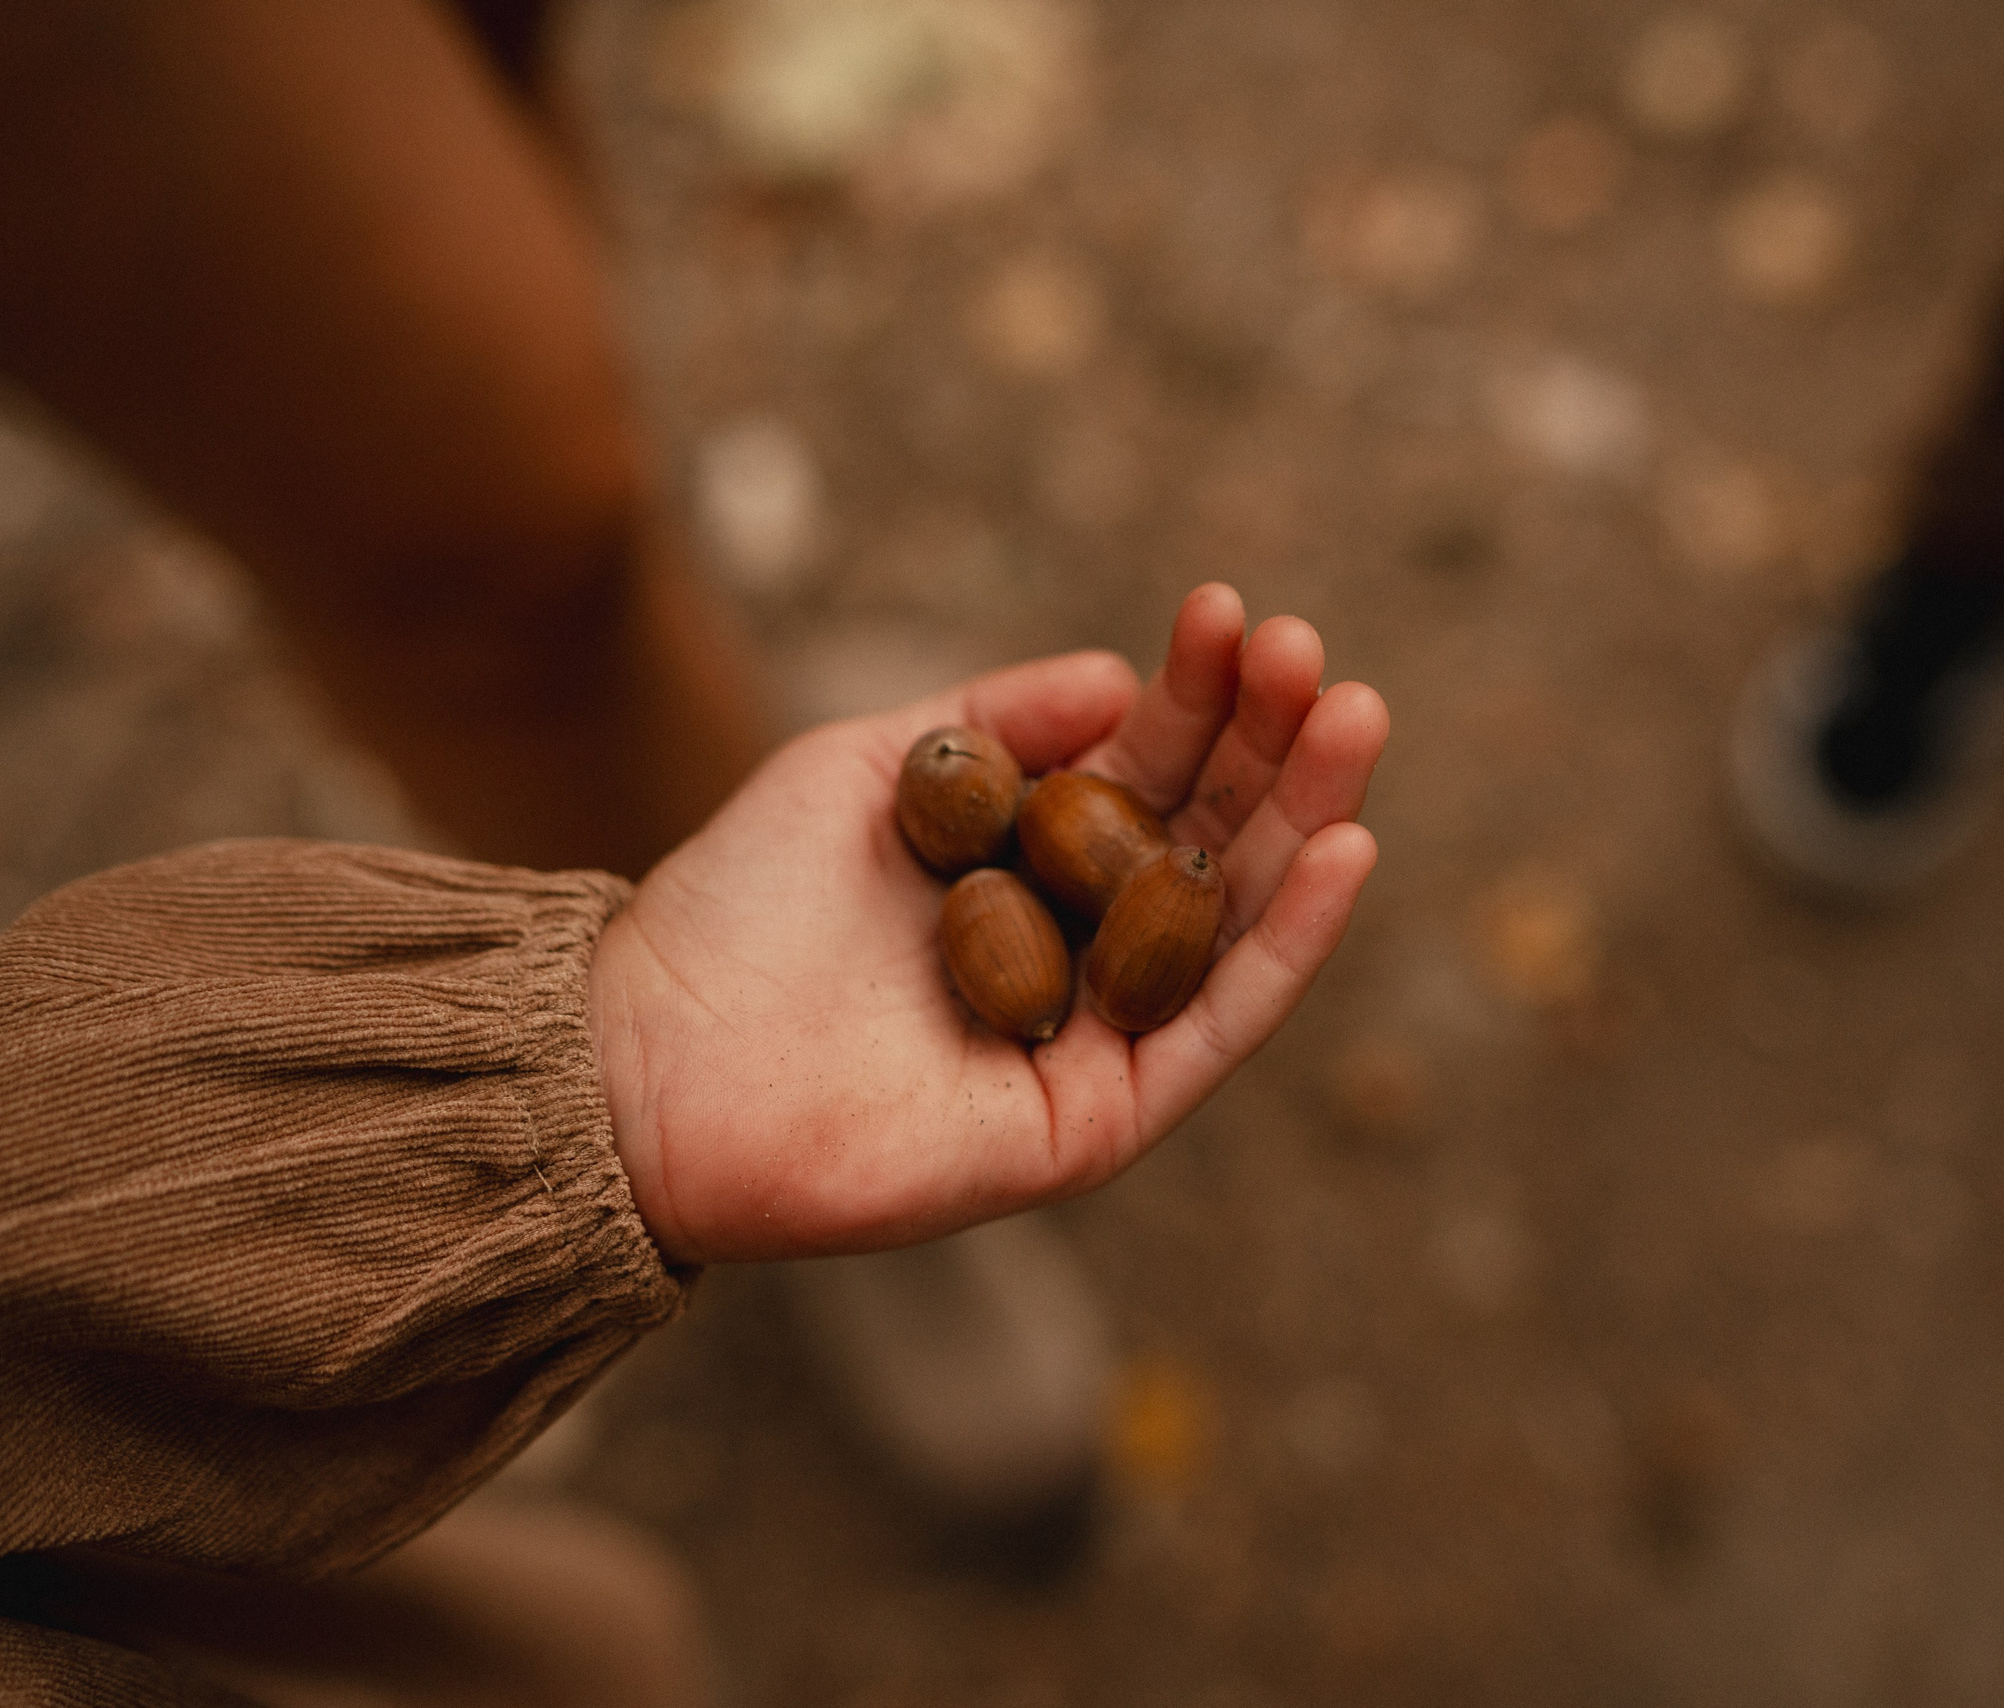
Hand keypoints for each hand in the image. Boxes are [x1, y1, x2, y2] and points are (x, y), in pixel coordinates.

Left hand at [587, 584, 1387, 1263]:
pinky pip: (1216, 1028)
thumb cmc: (740, 907)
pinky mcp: (1098, 1120)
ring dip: (1305, 820)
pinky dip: (1286, 944)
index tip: (1232, 611)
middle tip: (1315, 657)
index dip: (1197, 693)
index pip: (1142, 769)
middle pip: (1206, 836)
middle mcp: (1075, 948)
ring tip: (1351, 718)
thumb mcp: (872, 770)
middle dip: (1270, 743)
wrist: (651, 1055)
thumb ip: (993, 722)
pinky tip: (1339, 850)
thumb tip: (1119, 679)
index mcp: (1024, 866)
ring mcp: (1095, 1037)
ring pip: (1231, 921)